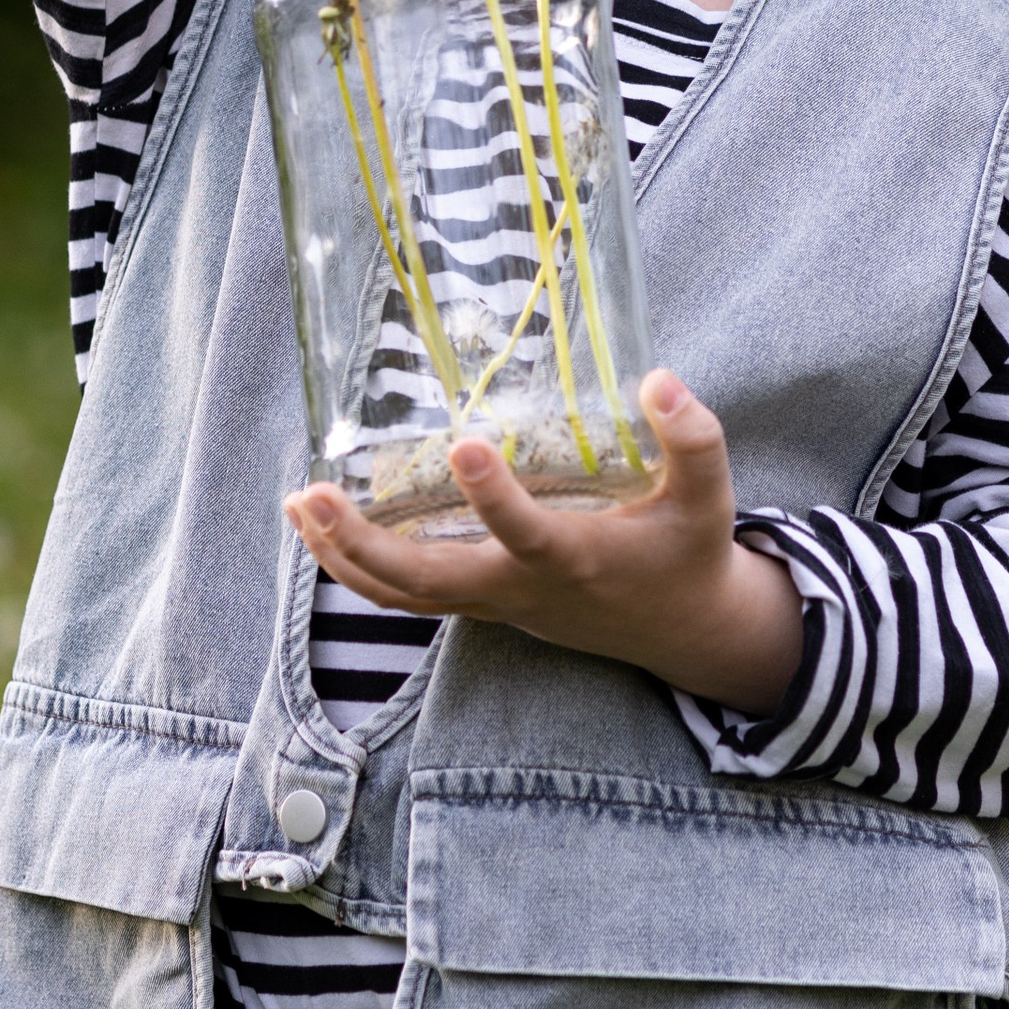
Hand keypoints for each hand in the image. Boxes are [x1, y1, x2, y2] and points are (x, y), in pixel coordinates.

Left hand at [284, 370, 807, 713]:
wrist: (680, 630)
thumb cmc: (688, 553)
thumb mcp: (710, 499)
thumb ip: (694, 439)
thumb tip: (659, 377)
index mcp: (576, 560)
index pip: (527, 535)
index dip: (494, 498)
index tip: (466, 443)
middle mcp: (522, 589)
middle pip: (426, 584)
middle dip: (364, 545)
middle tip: (314, 493)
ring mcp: (493, 604)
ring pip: (403, 598)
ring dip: (342, 558)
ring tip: (298, 504)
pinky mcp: (481, 605)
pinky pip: (408, 598)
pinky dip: (358, 569)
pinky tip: (321, 528)